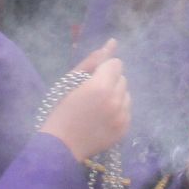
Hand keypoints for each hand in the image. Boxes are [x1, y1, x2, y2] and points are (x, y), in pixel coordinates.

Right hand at [40, 40, 130, 161]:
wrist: (61, 146)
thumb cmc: (61, 110)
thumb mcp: (71, 81)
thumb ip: (93, 61)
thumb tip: (112, 43)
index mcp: (101, 86)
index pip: (115, 63)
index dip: (103, 69)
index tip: (91, 79)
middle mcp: (116, 100)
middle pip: (122, 77)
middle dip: (110, 81)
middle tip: (92, 93)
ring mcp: (122, 116)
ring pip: (126, 93)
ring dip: (115, 95)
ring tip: (98, 106)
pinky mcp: (125, 129)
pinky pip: (127, 109)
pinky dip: (118, 110)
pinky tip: (102, 117)